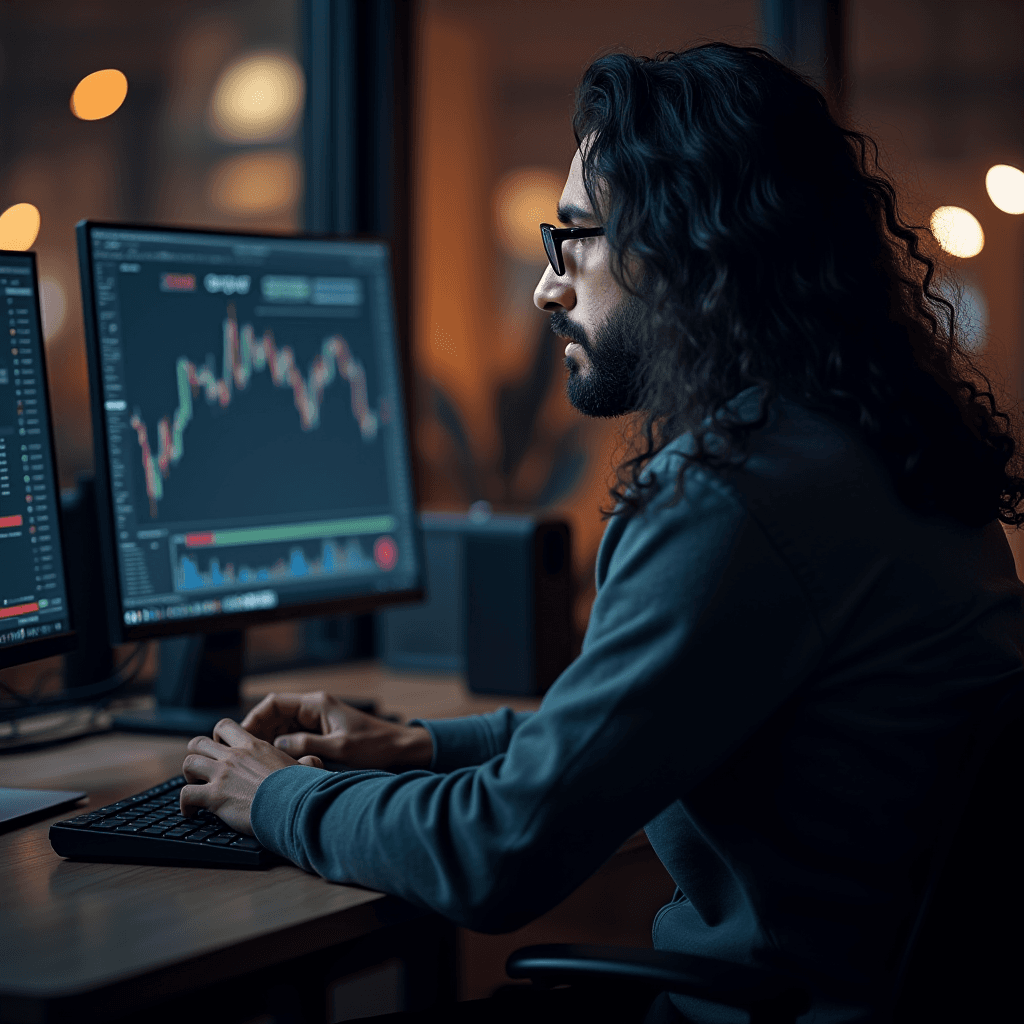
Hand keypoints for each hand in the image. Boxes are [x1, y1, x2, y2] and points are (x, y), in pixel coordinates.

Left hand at [180, 718, 323, 834]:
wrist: (293, 805)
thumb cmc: (300, 788)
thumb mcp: (305, 767)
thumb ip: (306, 761)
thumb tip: (314, 761)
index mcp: (253, 746)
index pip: (225, 726)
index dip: (216, 737)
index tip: (220, 750)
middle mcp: (234, 756)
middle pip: (198, 742)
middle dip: (196, 755)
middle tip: (202, 771)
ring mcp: (222, 775)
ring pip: (188, 763)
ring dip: (188, 776)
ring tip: (195, 788)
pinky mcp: (214, 797)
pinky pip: (186, 795)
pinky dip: (184, 804)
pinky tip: (191, 813)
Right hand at [240, 690, 432, 770]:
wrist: (400, 750)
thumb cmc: (375, 746)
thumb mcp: (340, 748)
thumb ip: (307, 746)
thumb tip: (277, 747)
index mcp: (317, 705)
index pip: (274, 703)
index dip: (254, 718)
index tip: (242, 737)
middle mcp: (314, 710)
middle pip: (274, 717)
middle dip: (257, 734)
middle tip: (243, 755)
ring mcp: (317, 722)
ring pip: (281, 730)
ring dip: (268, 744)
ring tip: (255, 764)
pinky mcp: (321, 735)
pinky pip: (293, 740)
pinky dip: (283, 751)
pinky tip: (276, 767)